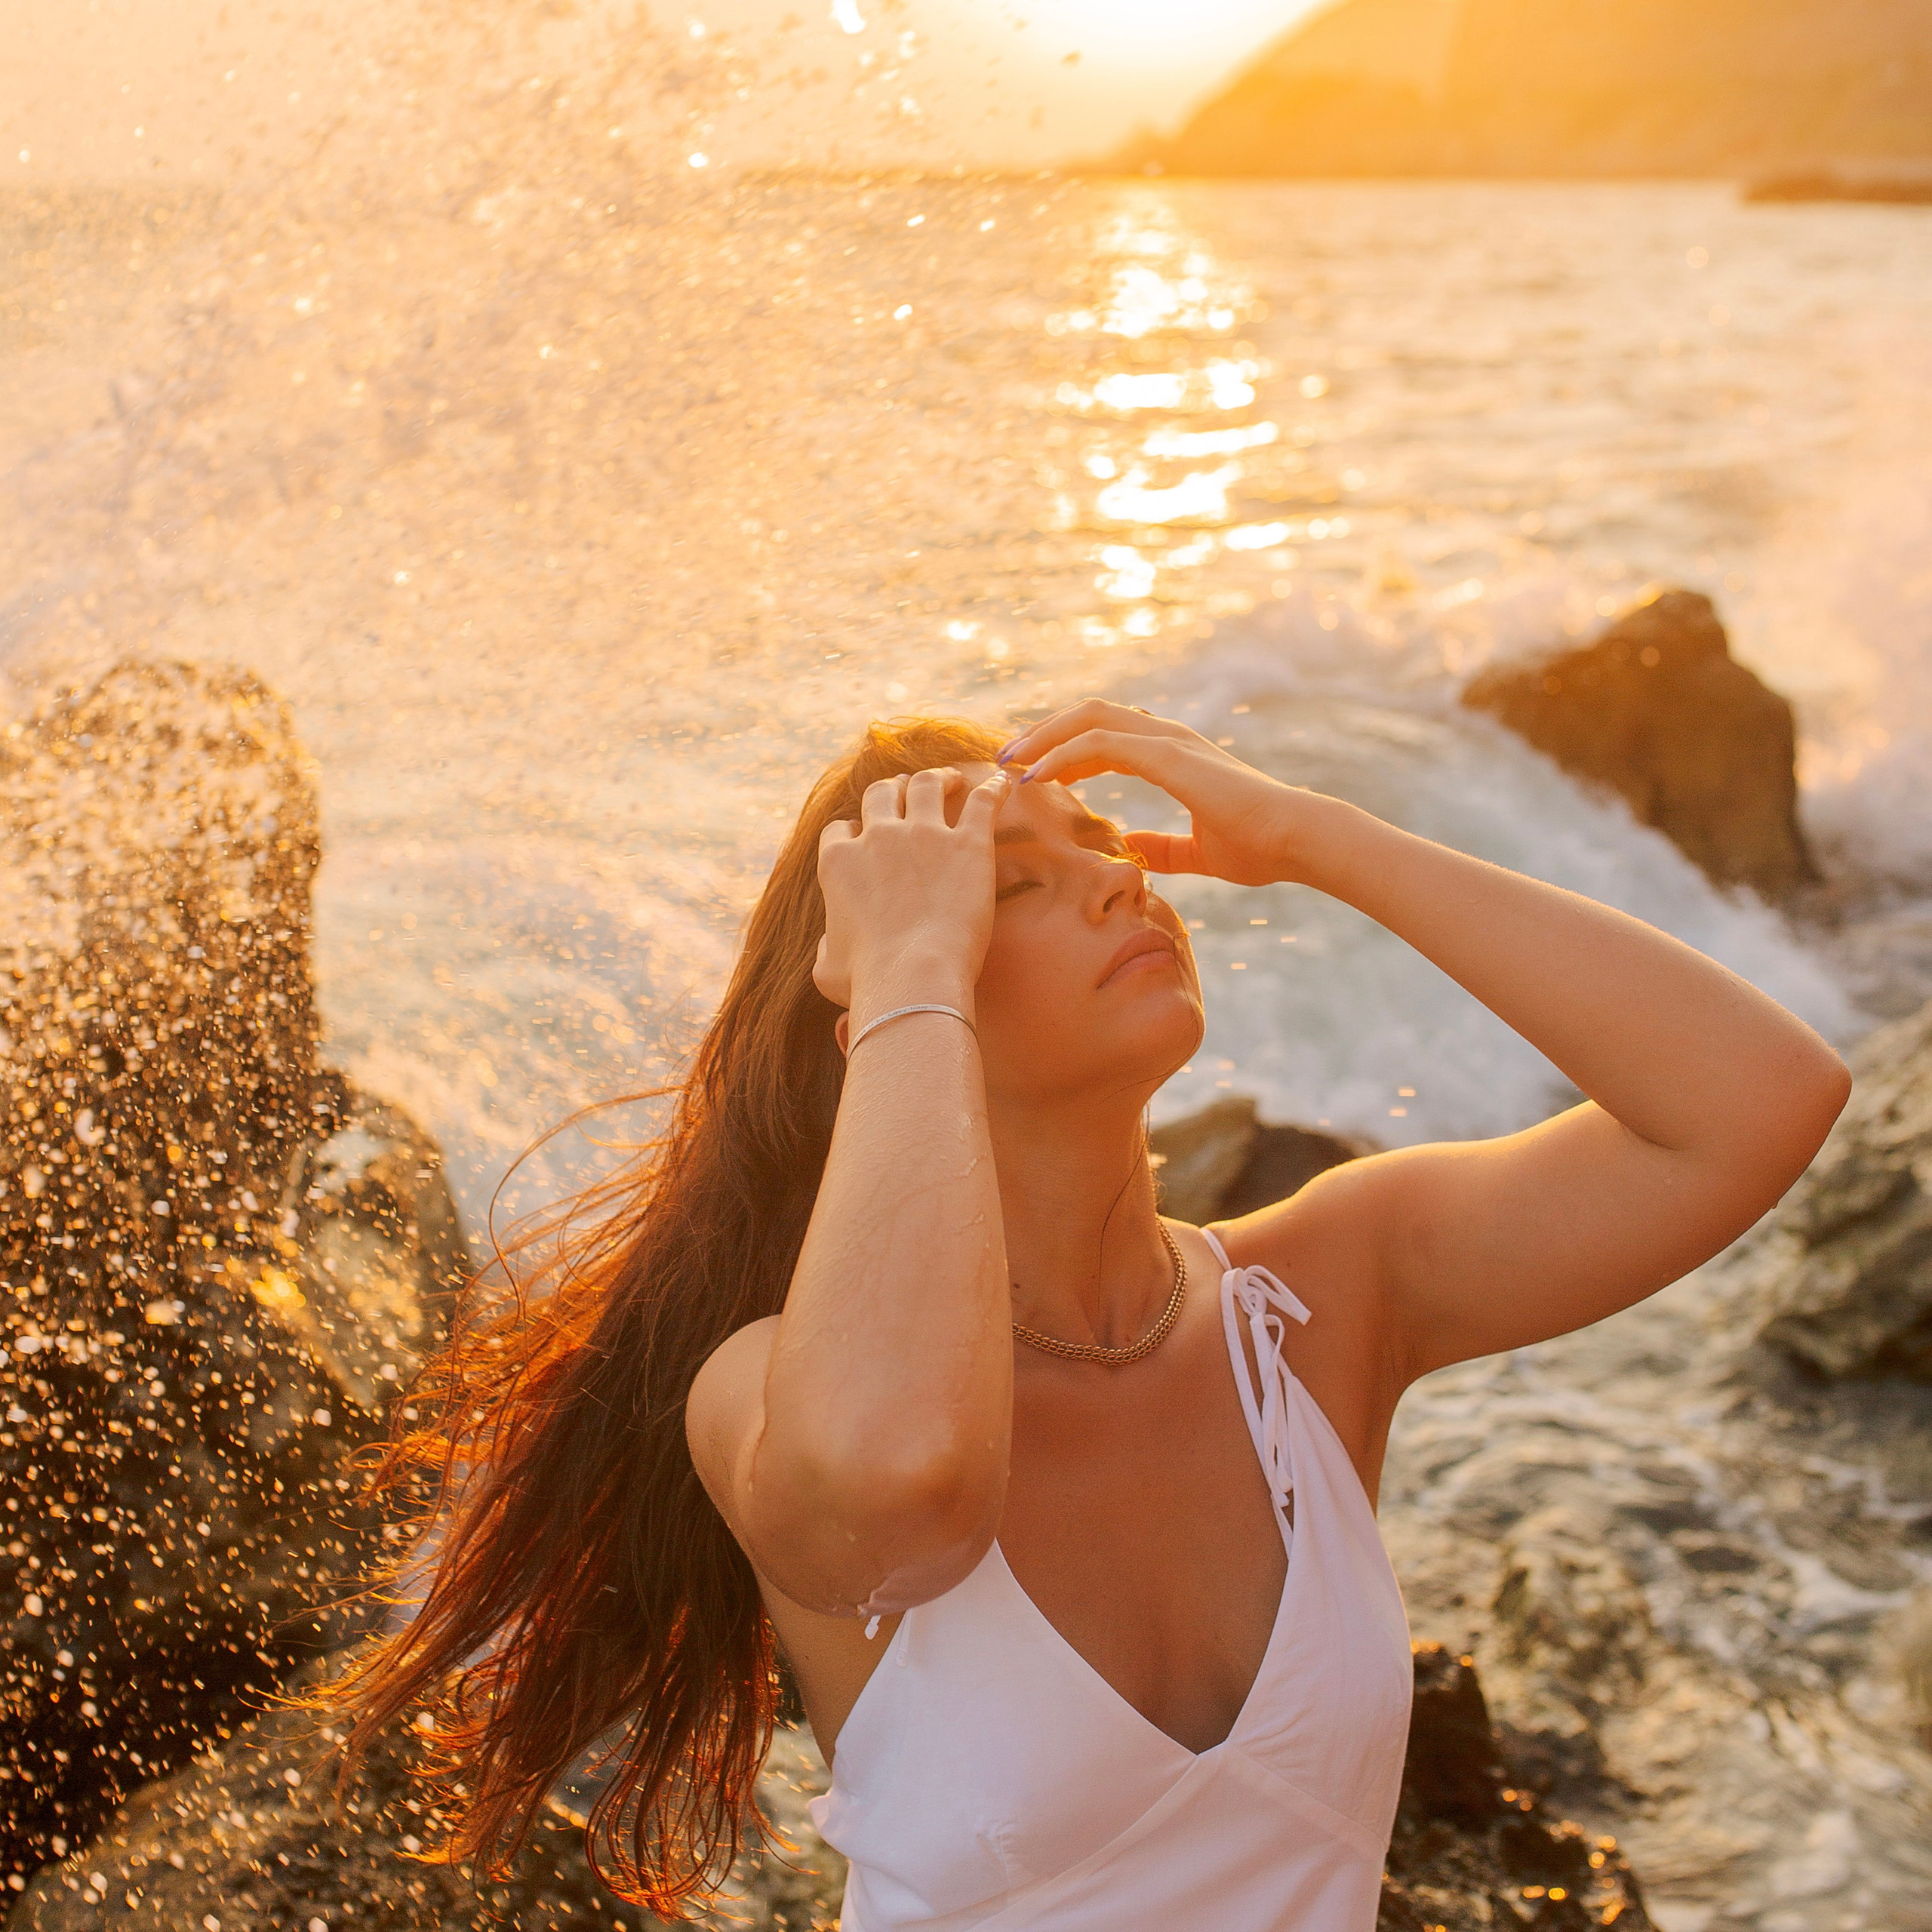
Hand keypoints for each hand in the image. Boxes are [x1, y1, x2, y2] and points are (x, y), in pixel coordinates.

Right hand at [814, 766, 1008, 1013]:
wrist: (914, 977)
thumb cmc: (869, 980)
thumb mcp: (827, 969)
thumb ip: (826, 947)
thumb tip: (829, 944)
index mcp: (839, 863)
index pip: (840, 830)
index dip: (852, 831)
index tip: (864, 836)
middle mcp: (878, 838)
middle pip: (882, 794)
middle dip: (893, 789)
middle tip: (907, 792)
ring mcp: (924, 836)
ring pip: (927, 785)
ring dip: (938, 778)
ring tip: (953, 780)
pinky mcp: (968, 845)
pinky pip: (983, 802)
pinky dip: (994, 788)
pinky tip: (1002, 782)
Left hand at [998, 700, 1305, 885]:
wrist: (1296, 840)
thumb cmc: (1259, 846)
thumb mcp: (1197, 853)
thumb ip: (1163, 847)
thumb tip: (1130, 849)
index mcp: (1171, 754)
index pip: (1103, 737)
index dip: (1063, 749)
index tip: (1029, 774)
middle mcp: (1165, 738)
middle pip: (1087, 716)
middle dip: (1042, 734)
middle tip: (1004, 761)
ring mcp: (1166, 741)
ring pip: (1087, 720)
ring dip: (1041, 738)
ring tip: (1008, 763)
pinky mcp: (1167, 755)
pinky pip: (1099, 743)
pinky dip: (1061, 755)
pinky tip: (1035, 777)